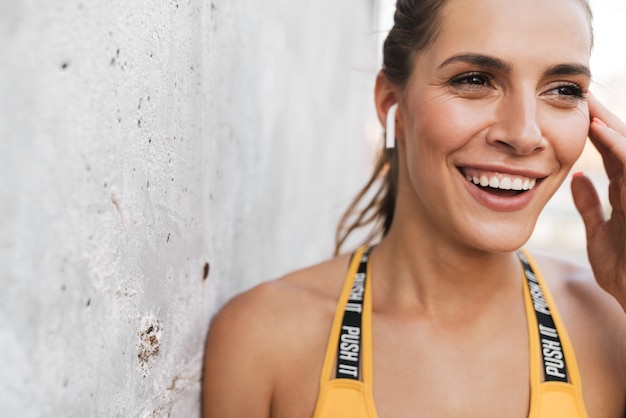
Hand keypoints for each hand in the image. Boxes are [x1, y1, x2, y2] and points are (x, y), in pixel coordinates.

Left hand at [571, 94, 625, 308]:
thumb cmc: (625, 272)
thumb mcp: (599, 234)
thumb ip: (590, 206)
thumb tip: (576, 180)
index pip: (611, 154)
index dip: (595, 133)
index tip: (574, 113)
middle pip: (621, 145)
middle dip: (602, 119)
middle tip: (581, 94)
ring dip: (610, 125)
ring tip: (589, 103)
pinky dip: (618, 148)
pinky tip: (600, 131)